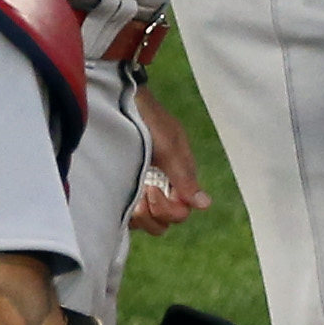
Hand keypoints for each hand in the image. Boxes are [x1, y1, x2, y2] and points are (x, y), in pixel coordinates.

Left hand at [129, 84, 209, 235]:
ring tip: (131, 194)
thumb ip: (185, 178)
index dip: (168, 209)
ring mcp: (143, 189)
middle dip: (154, 214)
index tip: (152, 188)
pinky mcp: (124, 188)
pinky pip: (129, 215)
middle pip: (165, 223)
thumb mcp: (169, 147)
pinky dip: (125, 212)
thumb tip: (205, 204)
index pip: (180, 214)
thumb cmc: (149, 121)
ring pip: (148, 222)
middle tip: (142, 191)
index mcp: (179, 179)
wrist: (122, 101)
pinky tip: (118, 194)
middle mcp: (164, 187)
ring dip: (139, 215)